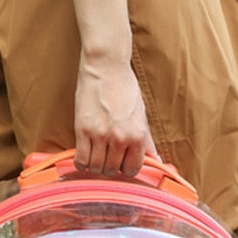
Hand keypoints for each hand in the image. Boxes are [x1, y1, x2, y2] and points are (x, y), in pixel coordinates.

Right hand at [72, 55, 159, 176]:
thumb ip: (147, 141)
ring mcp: (100, 134)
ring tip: (95, 155)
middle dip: (109, 168)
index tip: (121, 164)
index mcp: (138, 135)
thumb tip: (157, 160)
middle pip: (112, 171)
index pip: (133, 169)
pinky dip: (81, 163)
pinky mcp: (83, 130)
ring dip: (95, 166)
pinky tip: (84, 155)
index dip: (126, 169)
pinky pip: (81, 159)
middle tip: (107, 158)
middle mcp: (120, 137)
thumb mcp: (141, 115)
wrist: (106, 67)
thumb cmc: (124, 88)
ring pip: (96, 168)